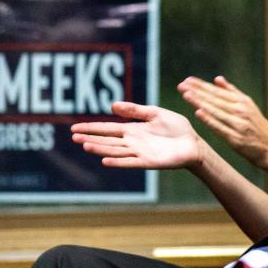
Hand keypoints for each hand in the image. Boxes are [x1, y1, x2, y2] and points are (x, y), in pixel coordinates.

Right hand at [71, 102, 203, 169]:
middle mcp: (132, 142)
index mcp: (133, 130)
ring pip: (115, 151)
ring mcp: (139, 153)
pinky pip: (130, 162)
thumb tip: (112, 106)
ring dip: (100, 149)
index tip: (74, 128)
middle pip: (107, 140)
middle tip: (73, 137)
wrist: (193, 143)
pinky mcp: (148, 162)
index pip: (107, 128)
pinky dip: (117, 161)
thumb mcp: (155, 113)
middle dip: (90, 138)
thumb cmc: (176, 128)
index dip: (91, 128)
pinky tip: (105, 160)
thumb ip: (135, 110)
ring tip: (85, 145)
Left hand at [178, 75, 267, 167]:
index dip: (202, 85)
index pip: (218, 91)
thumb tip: (217, 79)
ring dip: (200, 102)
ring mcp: (238, 124)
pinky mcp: (236, 139)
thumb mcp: (249, 105)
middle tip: (181, 85)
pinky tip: (198, 113)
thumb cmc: (259, 127)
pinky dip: (209, 119)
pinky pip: (220, 127)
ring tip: (186, 95)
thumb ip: (233, 92)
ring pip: (216, 110)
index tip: (187, 80)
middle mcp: (241, 110)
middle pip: (215, 99)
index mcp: (243, 101)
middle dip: (197, 91)